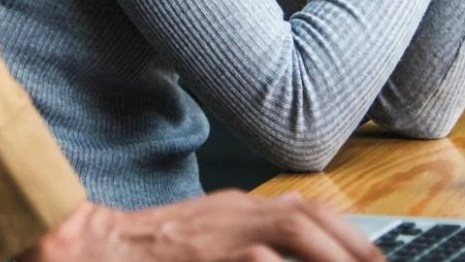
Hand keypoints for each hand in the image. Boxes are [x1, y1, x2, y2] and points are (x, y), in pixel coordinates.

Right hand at [19, 191, 379, 261]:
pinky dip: (283, 260)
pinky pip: (257, 256)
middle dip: (350, 242)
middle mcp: (233, 212)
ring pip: (291, 226)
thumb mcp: (208, 237)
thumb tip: (280, 254)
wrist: (92, 247)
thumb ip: (249, 244)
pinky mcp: (205, 251)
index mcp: (236, 208)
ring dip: (329, 249)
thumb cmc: (149, 250)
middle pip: (307, 215)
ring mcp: (219, 231)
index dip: (345, 234)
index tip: (372, 256)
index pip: (305, 210)